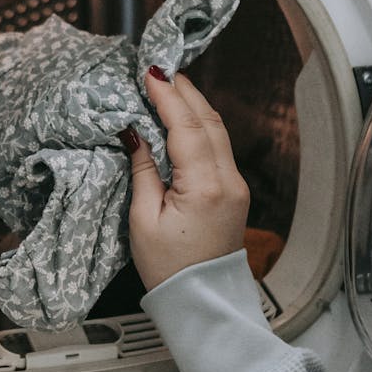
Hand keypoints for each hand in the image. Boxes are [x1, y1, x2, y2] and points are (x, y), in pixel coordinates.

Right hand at [124, 70, 249, 291]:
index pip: (186, 127)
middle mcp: (228, 181)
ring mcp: (236, 185)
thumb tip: (135, 133)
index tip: (150, 73)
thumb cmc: (169, 270)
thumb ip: (142, 171)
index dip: (167, 96)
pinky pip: (218, 146)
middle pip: (209, 120)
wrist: (202, 301)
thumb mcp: (143, 220)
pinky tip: (183, 117)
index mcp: (204, 188)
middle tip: (160, 69)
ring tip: (169, 85)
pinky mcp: (234, 191)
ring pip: (217, 130)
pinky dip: (200, 125)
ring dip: (193, 105)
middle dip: (184, 91)